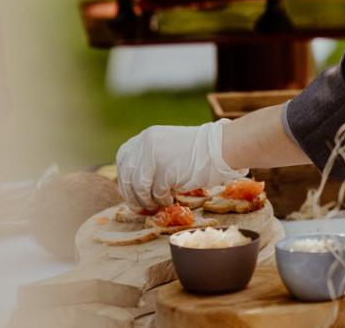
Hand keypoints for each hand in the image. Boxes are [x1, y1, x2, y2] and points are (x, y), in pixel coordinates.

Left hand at [115, 120, 248, 212]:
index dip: (123, 178)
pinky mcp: (166, 170)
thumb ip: (150, 160)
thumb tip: (133, 186)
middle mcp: (146, 144)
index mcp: (146, 137)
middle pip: (128, 176)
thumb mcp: (167, 147)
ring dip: (147, 201)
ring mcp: (155, 157)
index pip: (123, 158)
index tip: (129, 191)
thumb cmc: (197, 151)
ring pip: (139, 188)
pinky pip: (157, 193)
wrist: (221, 147)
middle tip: (140, 208)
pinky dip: (162, 201)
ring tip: (158, 205)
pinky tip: (170, 201)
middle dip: (132, 196)